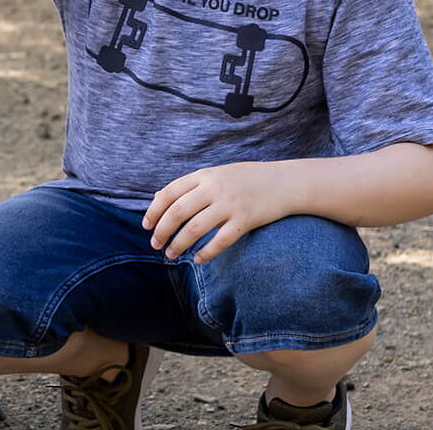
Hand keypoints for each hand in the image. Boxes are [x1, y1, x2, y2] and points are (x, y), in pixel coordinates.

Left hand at [141, 161, 296, 263]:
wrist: (285, 181)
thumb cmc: (248, 179)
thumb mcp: (217, 174)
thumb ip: (190, 185)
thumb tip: (158, 198)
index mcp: (204, 176)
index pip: (169, 193)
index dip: (154, 211)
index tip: (146, 226)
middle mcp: (214, 188)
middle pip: (177, 212)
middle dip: (162, 231)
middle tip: (155, 244)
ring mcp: (230, 204)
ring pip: (195, 229)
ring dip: (179, 244)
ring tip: (171, 254)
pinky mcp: (246, 220)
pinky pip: (220, 241)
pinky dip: (206, 253)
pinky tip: (198, 260)